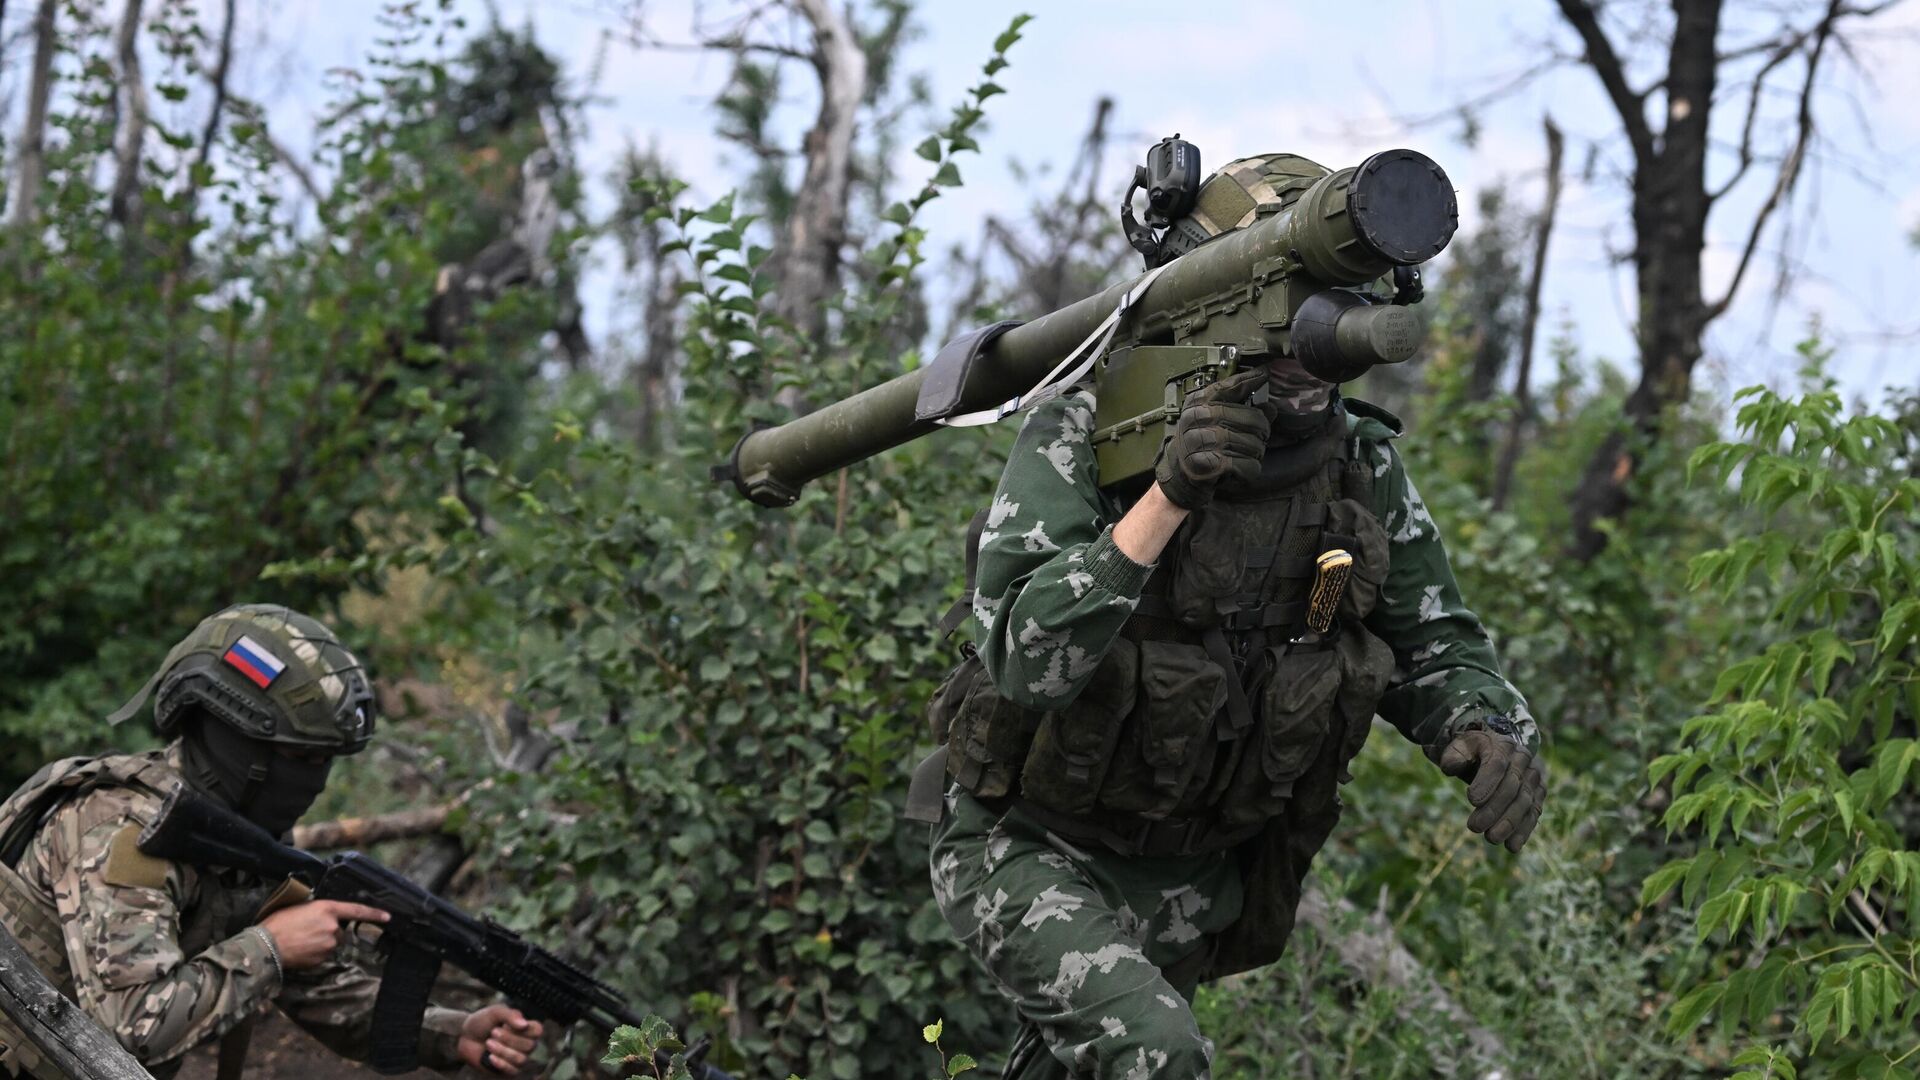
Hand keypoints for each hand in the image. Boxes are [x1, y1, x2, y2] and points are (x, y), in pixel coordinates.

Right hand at [257, 900, 389, 969]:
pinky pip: (324, 955)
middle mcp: (332, 926)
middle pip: (339, 930)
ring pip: (332, 943)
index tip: (388, 916)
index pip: (357, 910)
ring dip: (322, 942)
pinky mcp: (322, 958)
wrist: (266, 945)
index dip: (374, 913)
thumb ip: (318, 910)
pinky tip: (302, 949)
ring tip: (301, 939)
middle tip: (307, 930)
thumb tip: (325, 915)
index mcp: (327, 908)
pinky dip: (316, 953)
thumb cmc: (277, 923)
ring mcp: (328, 944)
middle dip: (328, 930)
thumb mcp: (299, 907)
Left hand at [458, 1005, 542, 1075]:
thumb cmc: (481, 1022)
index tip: (507, 1024)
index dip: (526, 1029)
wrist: (464, 1037)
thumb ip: (510, 1015)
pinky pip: (513, 1071)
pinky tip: (490, 1057)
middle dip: (509, 1039)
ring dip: (503, 1051)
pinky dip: (501, 1063)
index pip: (538, 1030)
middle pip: (530, 1046)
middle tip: (493, 1032)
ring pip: (521, 1059)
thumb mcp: (494, 1012)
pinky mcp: (508, 1070)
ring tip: (488, 1043)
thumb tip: (524, 1024)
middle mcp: (525, 1043)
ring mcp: (517, 1057)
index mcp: (525, 1027)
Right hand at [1153, 367, 1270, 509]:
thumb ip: (1241, 409)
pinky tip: (1241, 467)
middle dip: (1262, 430)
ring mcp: (1201, 442)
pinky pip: (1247, 465)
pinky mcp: (1207, 465)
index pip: (1228, 387)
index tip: (1263, 375)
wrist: (1180, 474)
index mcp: (1197, 403)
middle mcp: (1196, 419)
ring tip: (1245, 454)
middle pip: (1251, 419)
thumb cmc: (1202, 442)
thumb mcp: (1214, 419)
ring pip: (1253, 444)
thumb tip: (1270, 407)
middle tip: (1260, 436)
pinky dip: (1250, 469)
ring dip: (1256, 452)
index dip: (1249, 380)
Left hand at [1433, 725, 1546, 851]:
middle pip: (1511, 787)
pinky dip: (1524, 831)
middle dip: (1494, 809)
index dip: (1486, 783)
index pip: (1497, 764)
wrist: (1496, 751)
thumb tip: (1452, 768)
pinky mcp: (1538, 795)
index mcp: (1502, 745)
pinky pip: (1533, 813)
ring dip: (1509, 823)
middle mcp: (1523, 760)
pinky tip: (1512, 846)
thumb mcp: (1460, 747)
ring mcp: (1534, 778)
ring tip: (1491, 839)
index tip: (1471, 801)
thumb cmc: (1474, 752)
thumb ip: (1453, 755)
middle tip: (1474, 827)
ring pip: (1525, 802)